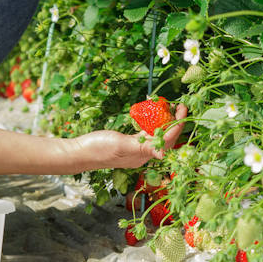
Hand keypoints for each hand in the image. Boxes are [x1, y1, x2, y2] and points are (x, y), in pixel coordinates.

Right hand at [72, 103, 187, 170]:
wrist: (79, 152)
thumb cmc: (98, 149)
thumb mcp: (121, 145)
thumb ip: (142, 146)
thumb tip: (163, 153)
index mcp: (142, 155)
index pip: (166, 141)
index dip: (177, 125)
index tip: (183, 110)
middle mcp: (142, 153)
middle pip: (165, 138)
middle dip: (175, 122)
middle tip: (180, 105)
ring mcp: (135, 148)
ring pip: (156, 135)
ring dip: (165, 122)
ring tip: (169, 107)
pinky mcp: (128, 143)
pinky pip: (145, 133)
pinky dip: (151, 123)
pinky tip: (151, 114)